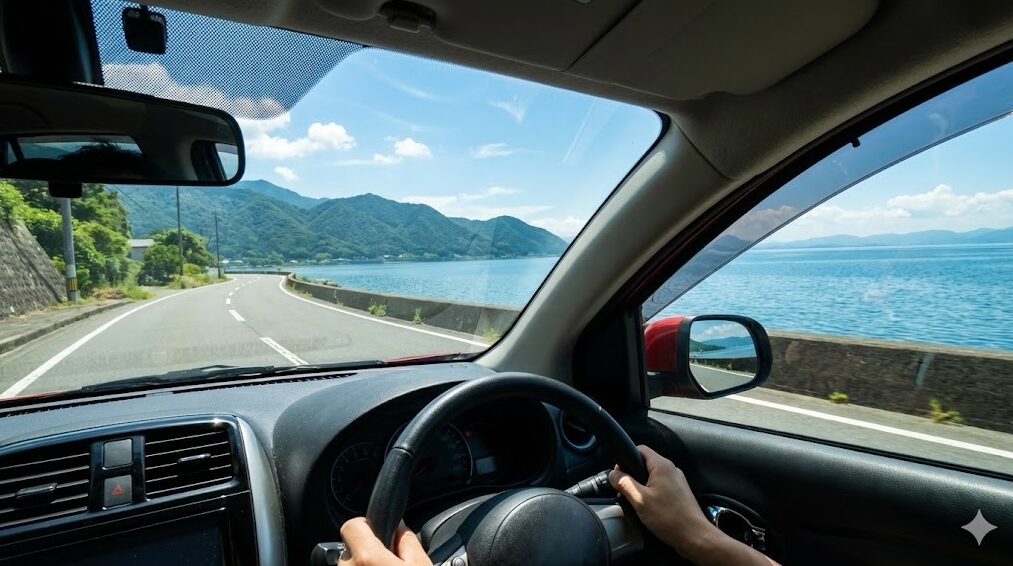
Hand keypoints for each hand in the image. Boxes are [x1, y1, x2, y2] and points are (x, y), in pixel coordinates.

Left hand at [338, 517, 432, 565]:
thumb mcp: (420, 565)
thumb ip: (408, 540)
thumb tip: (399, 527)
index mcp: (367, 558)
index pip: (352, 525)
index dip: (366, 525)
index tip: (378, 533)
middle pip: (351, 548)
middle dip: (367, 551)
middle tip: (388, 563)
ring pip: (350, 565)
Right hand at [609, 445, 777, 565]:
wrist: (694, 536)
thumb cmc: (669, 518)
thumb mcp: (640, 500)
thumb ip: (624, 483)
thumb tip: (613, 474)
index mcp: (662, 466)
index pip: (640, 449)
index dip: (626, 458)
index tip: (618, 473)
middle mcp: (671, 469)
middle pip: (646, 462)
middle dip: (632, 474)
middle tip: (624, 489)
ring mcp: (677, 481)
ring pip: (652, 476)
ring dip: (641, 485)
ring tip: (636, 500)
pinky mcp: (679, 493)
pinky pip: (660, 486)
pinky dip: (651, 492)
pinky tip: (648, 507)